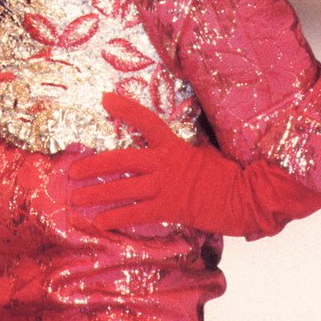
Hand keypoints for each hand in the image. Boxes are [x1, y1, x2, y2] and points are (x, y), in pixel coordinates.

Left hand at [67, 92, 320, 237]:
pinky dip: (115, 218)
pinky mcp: (169, 208)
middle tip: (72, 171)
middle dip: (93, 165)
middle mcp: (164, 164)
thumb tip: (173, 147)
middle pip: (120, 160)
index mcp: (174, 145)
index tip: (105, 99)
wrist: (248, 196)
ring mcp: (165, 186)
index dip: (124, 109)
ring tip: (75, 199)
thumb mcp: (206, 152)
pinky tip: (99, 222)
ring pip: (122, 189)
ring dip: (96, 194)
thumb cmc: (230, 174)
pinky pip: (135, 213)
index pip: (145, 121)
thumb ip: (185, 151)